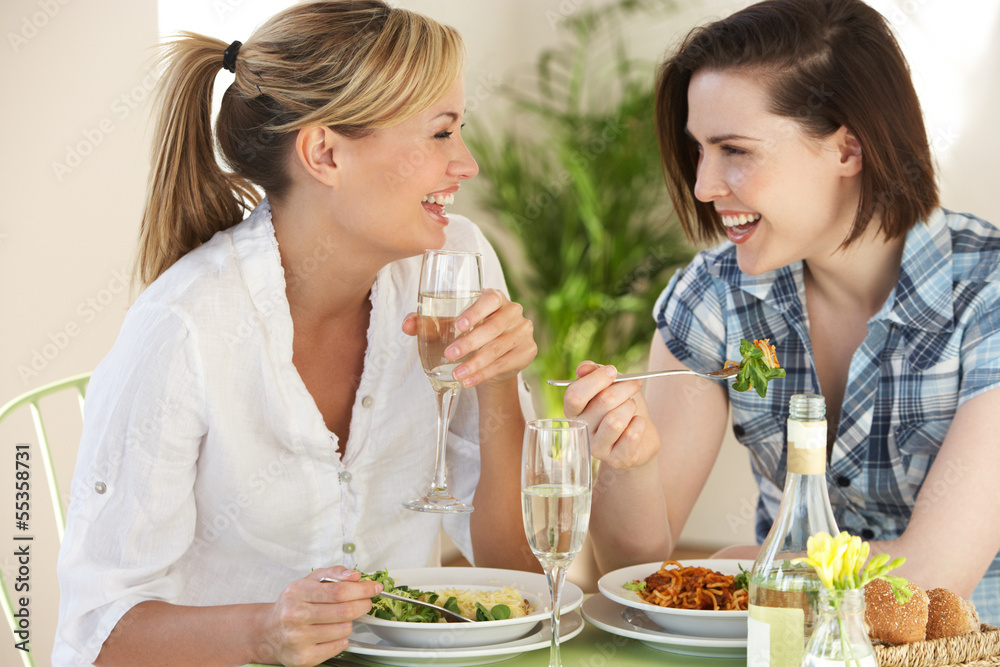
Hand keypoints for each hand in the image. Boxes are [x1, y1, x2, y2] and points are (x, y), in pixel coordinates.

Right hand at [259, 566, 381, 666]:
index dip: (362, 589)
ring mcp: (298, 639)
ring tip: (339, 619)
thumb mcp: (309, 581)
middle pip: (345, 611)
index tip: (374, 588)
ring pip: (344, 629)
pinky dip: (342, 638)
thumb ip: (334, 574)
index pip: (339, 591)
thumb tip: (355, 576)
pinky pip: (339, 646)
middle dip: (363, 605)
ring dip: (350, 622)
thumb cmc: (293, 604)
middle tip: (365, 602)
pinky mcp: (304, 658)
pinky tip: (331, 632)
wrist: (269, 631)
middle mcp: (295, 616)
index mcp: (297, 593)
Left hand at [402, 288, 535, 387]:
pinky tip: (468, 380)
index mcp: (495, 298)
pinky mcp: (528, 351)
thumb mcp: (449, 326)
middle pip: (494, 327)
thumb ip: (428, 323)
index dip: (475, 312)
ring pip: (499, 349)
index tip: (458, 326)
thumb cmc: (470, 332)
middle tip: (449, 354)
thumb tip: (407, 325)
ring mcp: (523, 332)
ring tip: (456, 374)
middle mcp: (513, 312)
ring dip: (476, 363)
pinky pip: (505, 364)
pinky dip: (484, 374)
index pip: (489, 299)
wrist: (494, 355)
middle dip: (470, 343)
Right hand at [563, 361, 659, 469]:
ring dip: (630, 407)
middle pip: (602, 402)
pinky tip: (638, 423)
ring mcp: (597, 448)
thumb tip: (584, 368)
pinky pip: (631, 436)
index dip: (596, 379)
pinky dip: (640, 424)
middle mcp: (581, 430)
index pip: (575, 395)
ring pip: (615, 420)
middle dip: (624, 388)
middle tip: (634, 384)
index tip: (612, 371)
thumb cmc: (621, 407)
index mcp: (574, 411)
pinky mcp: (616, 459)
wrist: (639, 438)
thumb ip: (594, 373)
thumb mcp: (608, 386)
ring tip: (632, 407)